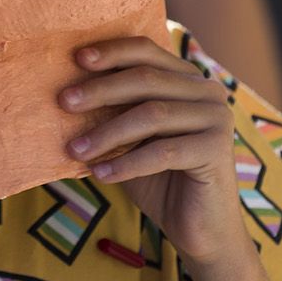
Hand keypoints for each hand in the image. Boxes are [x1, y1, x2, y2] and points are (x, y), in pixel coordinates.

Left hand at [61, 38, 268, 280]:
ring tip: (75, 149)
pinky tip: (100, 174)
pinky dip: (127, 162)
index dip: (112, 51)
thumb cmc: (159, 179)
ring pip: (152, 114)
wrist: (199, 230)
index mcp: (187, 79)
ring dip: (107, 132)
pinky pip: (163, 151)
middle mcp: (207, 91)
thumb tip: (65, 91)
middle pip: (146, 79)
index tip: (77, 59)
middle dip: (101, 89)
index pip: (147, 50)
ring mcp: (217, 118)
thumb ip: (113, 112)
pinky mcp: (217, 149)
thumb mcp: (131, 139)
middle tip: (64, 102)